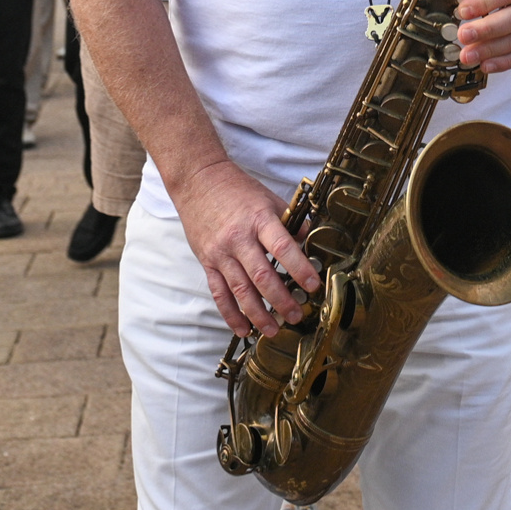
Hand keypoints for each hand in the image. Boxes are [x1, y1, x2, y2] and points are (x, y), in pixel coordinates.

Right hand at [173, 159, 320, 337]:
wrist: (198, 180)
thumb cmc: (236, 189)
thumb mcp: (268, 198)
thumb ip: (289, 222)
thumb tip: (309, 241)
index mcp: (258, 219)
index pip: (282, 247)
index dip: (299, 268)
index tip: (313, 285)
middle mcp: (238, 238)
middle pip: (261, 275)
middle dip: (281, 300)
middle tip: (296, 315)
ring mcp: (220, 252)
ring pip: (240, 290)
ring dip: (258, 314)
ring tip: (273, 329)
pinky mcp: (207, 261)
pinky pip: (219, 292)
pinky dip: (231, 314)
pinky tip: (243, 329)